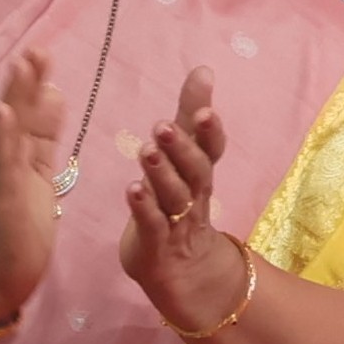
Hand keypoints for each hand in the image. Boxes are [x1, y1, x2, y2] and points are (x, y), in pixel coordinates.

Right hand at [0, 44, 69, 323]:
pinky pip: (1, 160)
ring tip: (21, 64)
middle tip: (37, 48)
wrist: (2, 276)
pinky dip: (1, 134)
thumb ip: (41, 142)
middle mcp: (2, 161)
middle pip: (16, 114)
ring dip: (14, 96)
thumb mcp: (38, 179)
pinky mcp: (0, 194)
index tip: (43, 53)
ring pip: (7, 129)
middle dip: (25, 81)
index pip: (29, 115)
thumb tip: (54, 97)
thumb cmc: (21, 233)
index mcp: (16, 158)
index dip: (35, 85)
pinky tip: (2, 110)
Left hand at [118, 65, 243, 331]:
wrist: (186, 273)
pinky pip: (153, 224)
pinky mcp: (157, 244)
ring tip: (146, 151)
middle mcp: (194, 195)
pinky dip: (144, 208)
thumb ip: (189, 118)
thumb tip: (203, 70)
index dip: (209, 129)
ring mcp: (177, 221)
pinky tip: (132, 189)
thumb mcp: (186, 159)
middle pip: (196, 170)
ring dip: (161, 173)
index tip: (204, 106)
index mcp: (199, 173)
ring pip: (175, 196)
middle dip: (182, 148)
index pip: (211, 148)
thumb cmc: (180, 206)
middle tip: (164, 126)